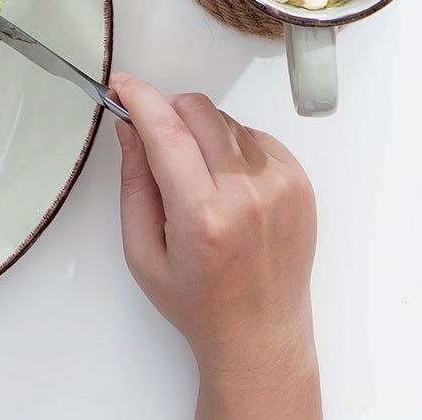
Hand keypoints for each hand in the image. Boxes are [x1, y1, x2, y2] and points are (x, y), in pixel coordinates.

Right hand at [111, 75, 319, 419]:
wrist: (261, 335)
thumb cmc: (200, 302)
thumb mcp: (142, 251)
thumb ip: (133, 183)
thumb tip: (130, 128)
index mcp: (203, 217)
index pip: (166, 131)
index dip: (139, 98)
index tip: (122, 86)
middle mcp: (247, 197)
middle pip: (197, 110)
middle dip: (167, 111)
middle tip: (156, 136)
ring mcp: (280, 187)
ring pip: (225, 118)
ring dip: (200, 130)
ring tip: (196, 174)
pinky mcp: (299, 183)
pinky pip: (254, 134)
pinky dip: (231, 144)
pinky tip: (225, 180)